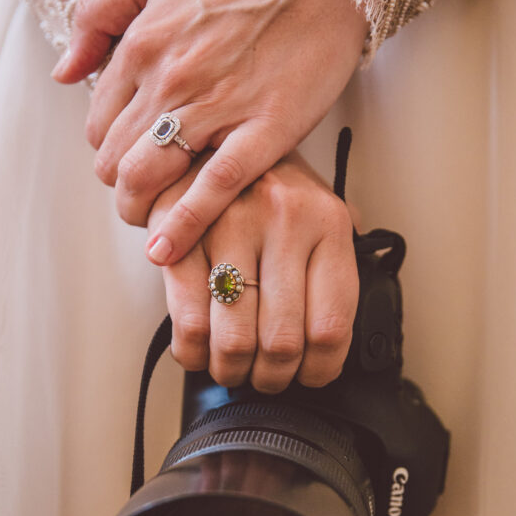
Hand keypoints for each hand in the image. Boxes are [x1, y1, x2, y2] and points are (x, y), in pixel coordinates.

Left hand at [52, 0, 366, 264]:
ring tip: (148, 226)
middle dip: (120, 188)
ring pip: (148, 178)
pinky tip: (166, 251)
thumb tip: (65, 71)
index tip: (125, 164)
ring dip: (139, 210)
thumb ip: (99, 16)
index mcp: (142, 44)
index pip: (99, 123)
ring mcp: (215, 108)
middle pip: (115, 159)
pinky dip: (183, 225)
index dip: (108, 152)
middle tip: (138, 199)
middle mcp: (169, 80)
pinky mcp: (262, 132)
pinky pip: (212, 189)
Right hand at [150, 152, 357, 392]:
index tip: (309, 377)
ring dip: (231, 371)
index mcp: (328, 222)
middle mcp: (283, 220)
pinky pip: (190, 321)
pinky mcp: (182, 237)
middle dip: (271, 378)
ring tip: (232, 370)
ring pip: (235, 339)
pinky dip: (192, 353)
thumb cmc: (272, 189)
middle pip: (282, 341)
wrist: (213, 135)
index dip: (319, 369)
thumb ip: (332, 268)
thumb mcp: (320, 216)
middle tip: (265, 380)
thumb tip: (333, 343)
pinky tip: (197, 352)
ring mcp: (230, 226)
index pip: (331, 324)